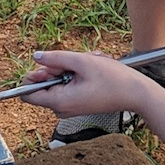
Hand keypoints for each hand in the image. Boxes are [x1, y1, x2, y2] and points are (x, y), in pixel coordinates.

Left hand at [26, 49, 152, 118]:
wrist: (136, 93)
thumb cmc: (113, 80)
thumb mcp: (82, 62)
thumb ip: (56, 58)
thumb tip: (36, 57)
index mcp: (60, 101)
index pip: (27, 93)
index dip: (33, 76)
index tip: (48, 66)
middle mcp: (62, 108)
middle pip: (44, 84)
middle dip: (57, 68)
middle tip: (77, 63)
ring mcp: (70, 107)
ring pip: (57, 82)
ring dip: (70, 69)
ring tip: (89, 66)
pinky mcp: (77, 103)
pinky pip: (67, 85)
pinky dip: (77, 75)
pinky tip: (93, 71)